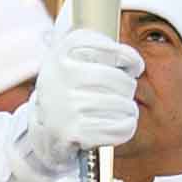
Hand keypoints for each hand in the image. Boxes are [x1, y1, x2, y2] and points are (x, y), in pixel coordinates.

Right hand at [29, 28, 141, 166]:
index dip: (130, 58)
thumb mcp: (76, 58)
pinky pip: (116, 128)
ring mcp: (65, 104)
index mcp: (63, 51)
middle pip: (118, 79)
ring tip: (125, 110)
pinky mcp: (71, 131)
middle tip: (126, 93)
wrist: (46, 124)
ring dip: (129, 109)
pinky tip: (122, 125)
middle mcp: (61, 74)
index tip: (135, 67)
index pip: (110, 50)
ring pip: (120, 105)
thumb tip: (135, 65)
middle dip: (129, 87)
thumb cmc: (72, 87)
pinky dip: (125, 128)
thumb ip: (105, 51)